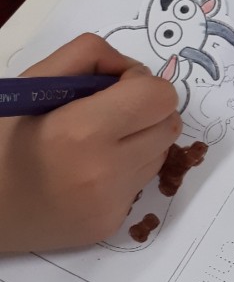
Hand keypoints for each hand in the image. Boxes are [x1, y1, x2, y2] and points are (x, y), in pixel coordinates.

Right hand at [0, 34, 181, 252]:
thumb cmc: (2, 139)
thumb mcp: (33, 82)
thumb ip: (88, 56)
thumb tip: (132, 68)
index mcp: (82, 131)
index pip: (160, 96)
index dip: (141, 83)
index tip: (115, 87)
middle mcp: (105, 172)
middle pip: (169, 123)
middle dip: (147, 109)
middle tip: (110, 111)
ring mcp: (111, 204)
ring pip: (161, 153)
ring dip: (141, 138)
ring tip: (98, 141)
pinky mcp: (112, 225)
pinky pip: (142, 183)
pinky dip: (127, 169)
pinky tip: (90, 170)